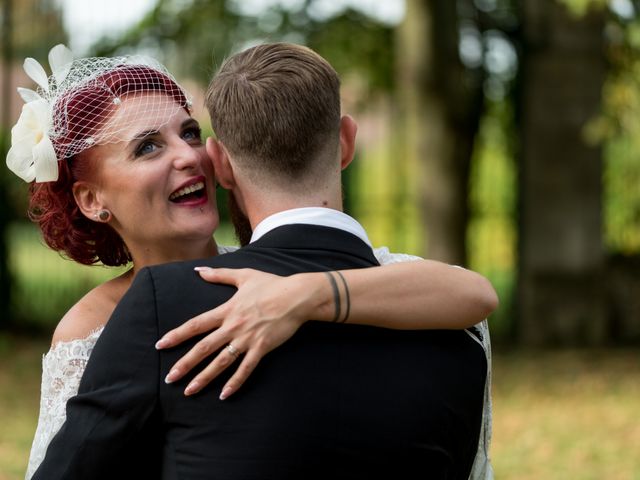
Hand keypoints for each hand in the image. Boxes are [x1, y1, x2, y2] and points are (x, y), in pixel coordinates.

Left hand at [155, 267, 318, 399]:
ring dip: (204, 377)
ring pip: (221, 362)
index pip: (196, 325)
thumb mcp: (244, 276)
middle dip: (185, 364)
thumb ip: (219, 275)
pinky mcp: (262, 348)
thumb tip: (199, 270)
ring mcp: (247, 339)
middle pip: (204, 348)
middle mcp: (233, 326)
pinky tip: (224, 395)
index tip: (161, 345)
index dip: (177, 335)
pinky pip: (246, 368)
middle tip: (169, 378)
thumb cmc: (272, 284)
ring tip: (190, 390)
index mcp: (227, 310)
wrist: (297, 296)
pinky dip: (235, 382)